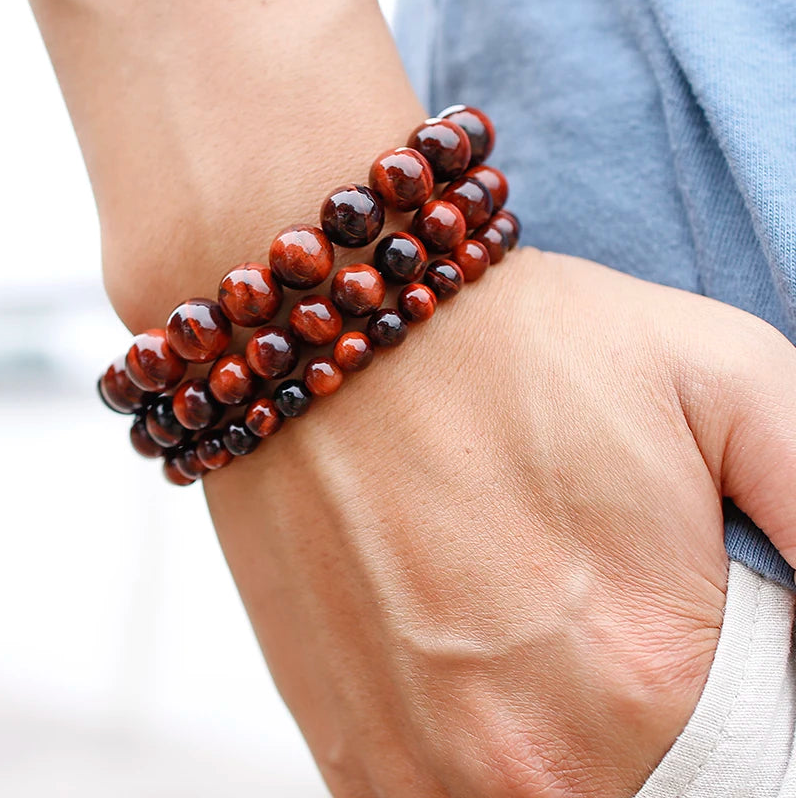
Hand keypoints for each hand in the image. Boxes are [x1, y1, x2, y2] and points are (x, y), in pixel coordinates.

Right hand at [203, 248, 795, 796]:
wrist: (324, 325)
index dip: (747, 714)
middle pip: (655, 792)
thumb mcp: (724, 375)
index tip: (700, 645)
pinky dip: (476, 757)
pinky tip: (469, 660)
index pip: (758, 770)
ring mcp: (421, 768)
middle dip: (666, 733)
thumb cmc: (510, 341)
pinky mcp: (346, 753)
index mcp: (653, 679)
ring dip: (561, 745)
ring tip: (532, 629)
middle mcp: (530, 760)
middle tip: (604, 618)